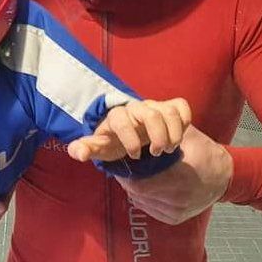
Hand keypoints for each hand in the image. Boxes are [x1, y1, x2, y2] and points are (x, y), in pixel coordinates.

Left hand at [68, 98, 191, 161]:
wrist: (130, 136)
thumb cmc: (114, 141)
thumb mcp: (101, 148)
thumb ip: (86, 148)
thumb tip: (77, 153)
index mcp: (117, 116)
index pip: (121, 119)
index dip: (129, 139)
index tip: (134, 155)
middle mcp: (136, 108)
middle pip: (151, 114)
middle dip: (157, 137)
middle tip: (156, 153)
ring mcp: (155, 106)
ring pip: (169, 112)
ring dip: (173, 134)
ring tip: (168, 149)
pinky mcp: (170, 106)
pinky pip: (181, 106)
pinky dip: (184, 122)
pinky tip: (178, 138)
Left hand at [115, 126, 231, 224]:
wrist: (225, 176)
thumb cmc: (203, 152)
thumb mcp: (184, 136)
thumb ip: (161, 134)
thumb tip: (135, 132)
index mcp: (180, 178)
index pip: (140, 184)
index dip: (128, 174)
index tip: (124, 162)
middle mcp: (179, 199)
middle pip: (138, 193)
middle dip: (129, 180)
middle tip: (126, 167)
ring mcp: (177, 211)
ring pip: (141, 202)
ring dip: (136, 189)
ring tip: (136, 175)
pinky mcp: (175, 219)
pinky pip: (149, 209)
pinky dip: (144, 198)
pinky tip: (147, 185)